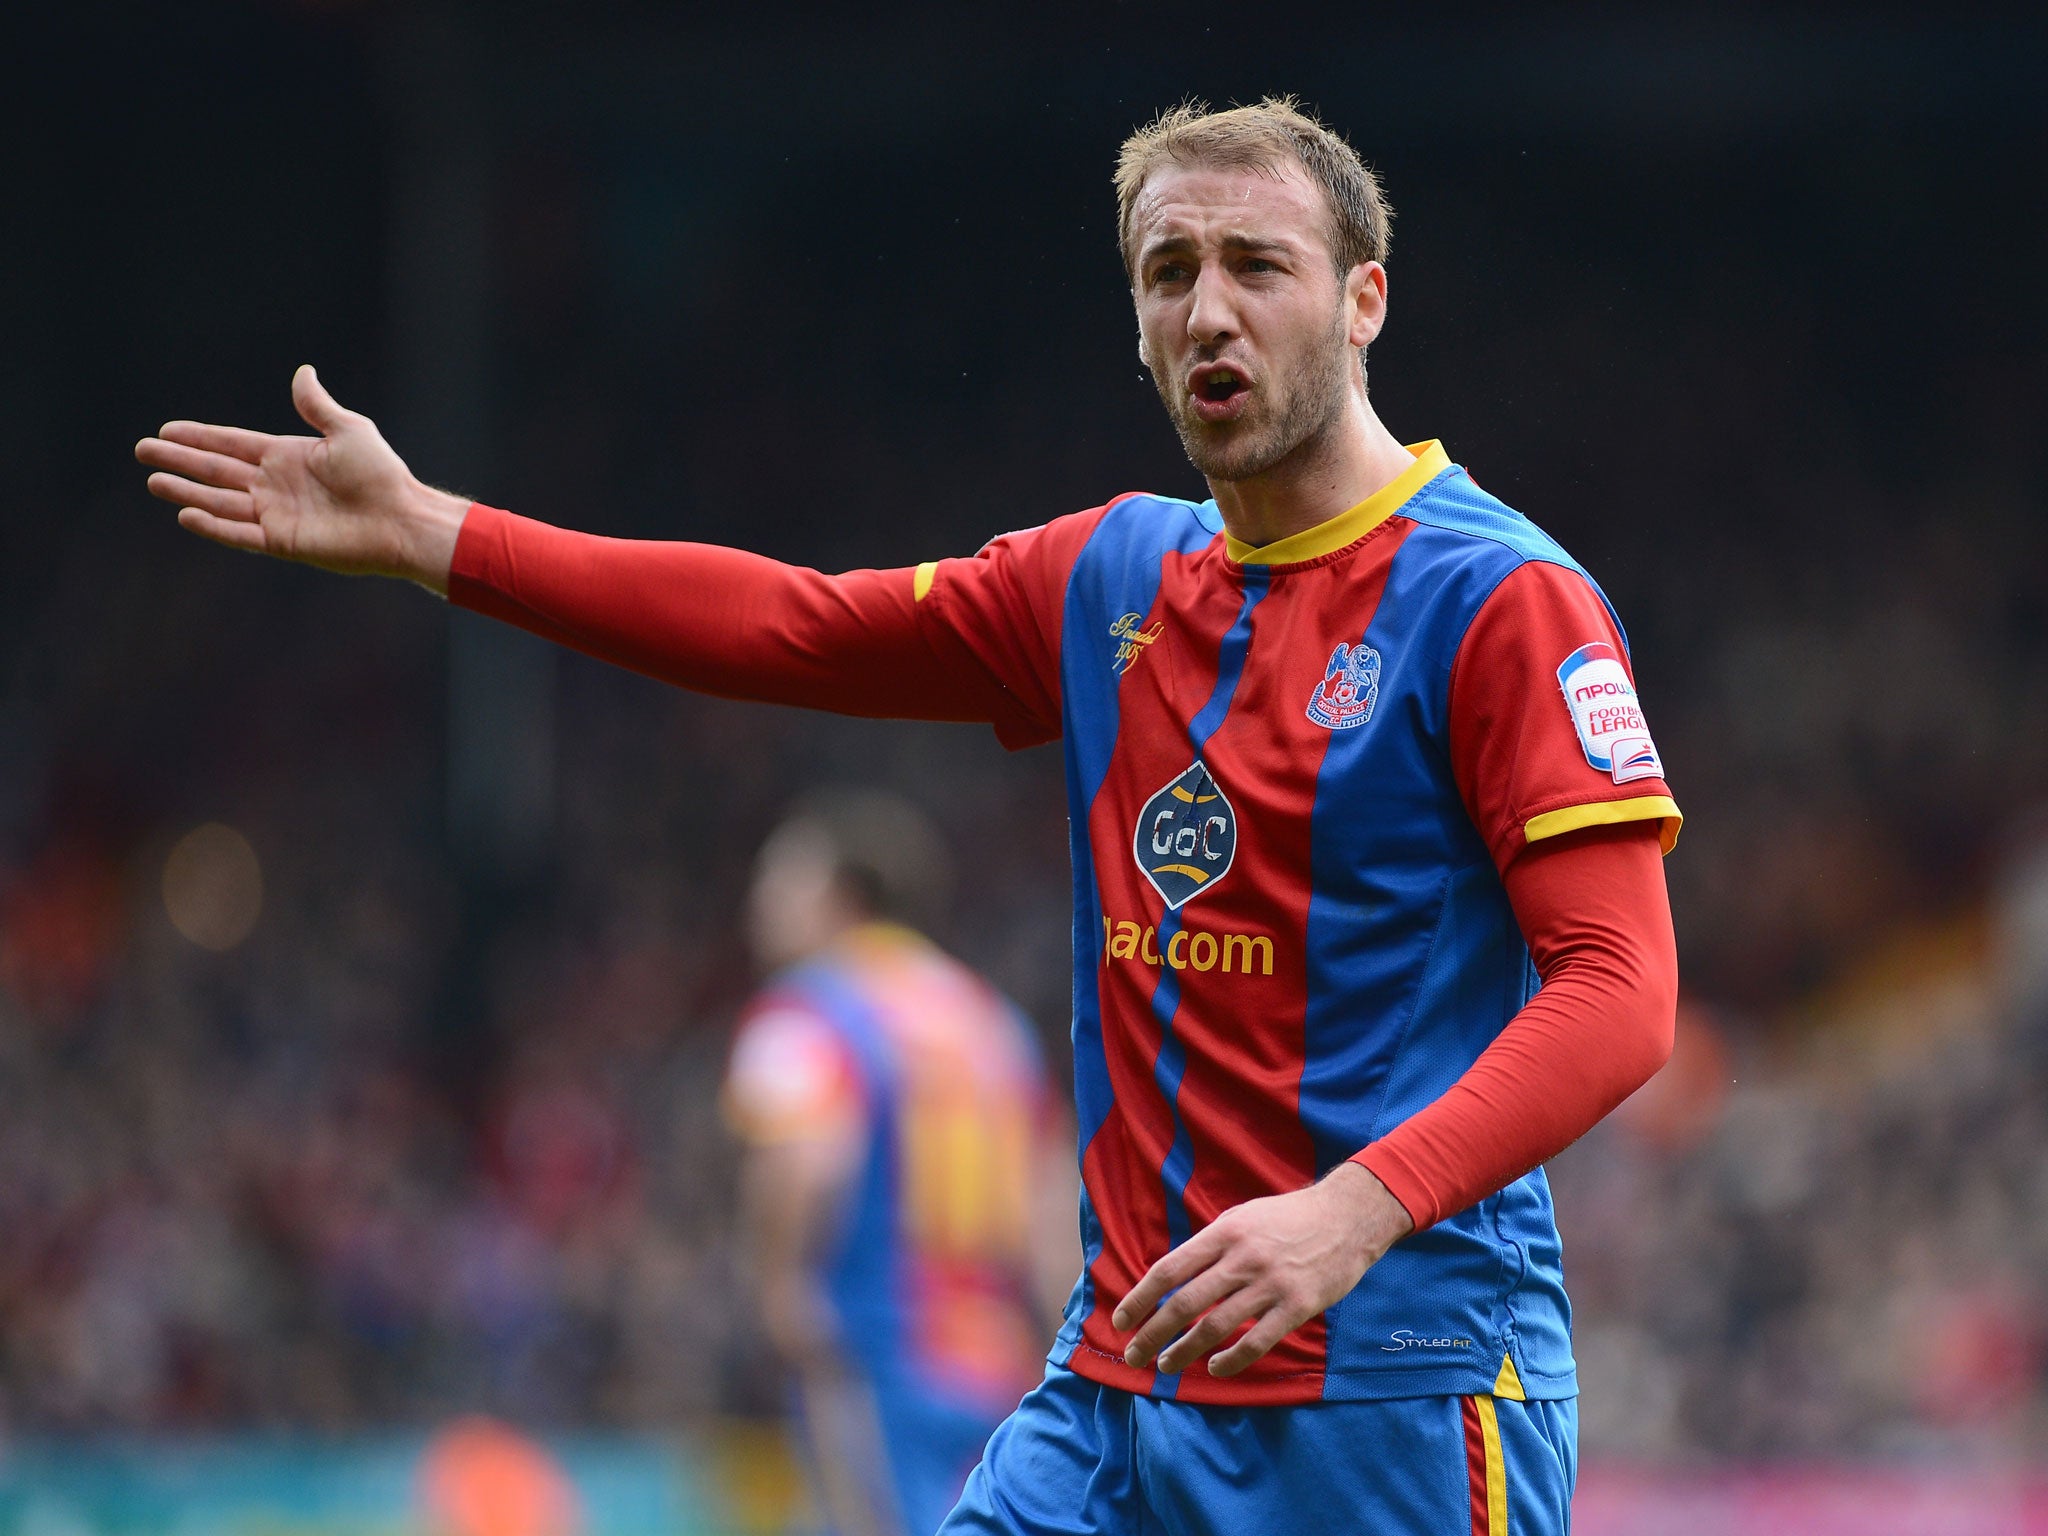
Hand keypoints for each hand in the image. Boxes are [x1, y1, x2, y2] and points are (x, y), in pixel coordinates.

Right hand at [135, 364, 469, 592]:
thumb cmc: (381, 475)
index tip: (167, 430)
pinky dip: (213, 526)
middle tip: (143, 451)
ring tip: (154, 481)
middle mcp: (276, 485)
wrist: (400, 519)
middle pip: (217, 471)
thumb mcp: (348, 430)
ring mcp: (277, 514)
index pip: (233, 444)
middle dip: (181, 461)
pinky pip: (240, 534)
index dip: (200, 438)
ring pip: (221, 502)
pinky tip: (186, 515)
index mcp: (288, 457)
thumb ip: (317, 405)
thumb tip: (303, 372)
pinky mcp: (283, 542)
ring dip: (187, 492)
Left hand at [1113, 1161, 1413, 1377]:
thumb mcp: (1243, 1217)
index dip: (1140, 1298)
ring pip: (1215, 1327)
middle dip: (1152, 1333)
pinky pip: (1256, 1342)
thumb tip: (1174, 1278)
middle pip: (1184, 1303)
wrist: (1348, 1217)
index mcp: (1223, 1232)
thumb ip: (1211, 1246)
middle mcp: (1242, 1258)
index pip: (1169, 1269)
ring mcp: (1270, 1284)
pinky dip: (1230, 1360)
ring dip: (1184, 1351)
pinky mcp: (1297, 1306)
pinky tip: (1214, 1368)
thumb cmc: (1289, 1218)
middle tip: (1133, 1355)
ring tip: (1165, 1366)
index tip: (1120, 1320)